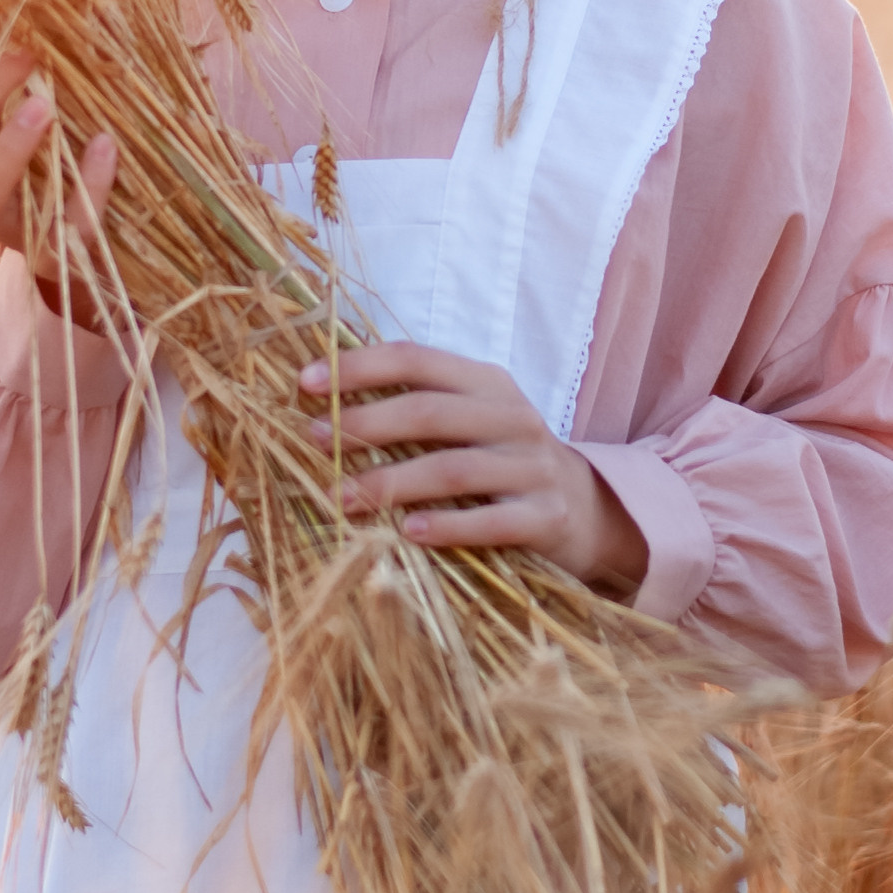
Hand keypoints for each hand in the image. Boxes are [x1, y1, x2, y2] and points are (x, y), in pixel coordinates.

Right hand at [0, 24, 117, 320]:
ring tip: (46, 107)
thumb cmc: (37, 162)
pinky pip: (64, 222)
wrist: (70, 247)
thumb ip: (6, 80)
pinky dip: (89, 183)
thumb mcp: (12, 120)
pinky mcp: (49, 249)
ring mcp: (5, 222)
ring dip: (11, 145)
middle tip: (27, 54)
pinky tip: (107, 145)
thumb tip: (25, 9)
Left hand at [297, 342, 647, 594]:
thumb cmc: (503, 461)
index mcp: (487, 383)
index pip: (416, 359)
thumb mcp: (470, 420)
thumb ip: (416, 406)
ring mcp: (531, 467)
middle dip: (365, 424)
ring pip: (453, 469)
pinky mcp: (544, 516)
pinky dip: (447, 526)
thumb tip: (323, 404)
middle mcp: (512, 417)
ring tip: (342, 498)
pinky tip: (407, 533)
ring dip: (390, 483)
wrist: (587, 511)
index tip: (304, 383)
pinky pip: (491, 521)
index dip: (358, 367)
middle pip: (429, 412)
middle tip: (314, 441)